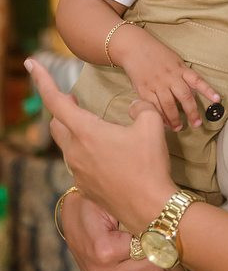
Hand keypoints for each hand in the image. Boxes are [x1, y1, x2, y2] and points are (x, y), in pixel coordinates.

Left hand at [26, 58, 176, 233]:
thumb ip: (140, 107)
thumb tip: (134, 107)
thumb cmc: (149, 164)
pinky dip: (84, 150)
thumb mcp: (152, 125)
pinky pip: (77, 162)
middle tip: (73, 99)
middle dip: (61, 108)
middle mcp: (75, 151)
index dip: (41, 79)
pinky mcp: (85, 186)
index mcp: (86, 132)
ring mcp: (78, 171)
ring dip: (74, 130)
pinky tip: (105, 153)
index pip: (55, 100)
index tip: (32, 63)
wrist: (151, 207)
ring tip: (93, 126)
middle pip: (56, 123)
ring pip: (66, 143)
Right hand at [61, 191, 168, 270]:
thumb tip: (164, 212)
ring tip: (162, 258)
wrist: (75, 213)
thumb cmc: (97, 202)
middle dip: (167, 255)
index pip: (154, 251)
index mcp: (106, 251)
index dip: (167, 237)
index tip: (169, 226)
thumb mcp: (114, 201)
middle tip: (168, 240)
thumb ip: (136, 211)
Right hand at [114, 35, 220, 131]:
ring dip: (174, 118)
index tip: (217, 99)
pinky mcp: (144, 90)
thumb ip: (183, 75)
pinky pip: (153, 106)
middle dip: (192, 112)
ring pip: (168, 104)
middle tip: (197, 123)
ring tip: (178, 127)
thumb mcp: (174, 60)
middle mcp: (170, 76)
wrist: (134, 48)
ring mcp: (156, 84)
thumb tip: (193, 92)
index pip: (197, 80)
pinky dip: (159, 116)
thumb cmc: (157, 54)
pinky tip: (163, 123)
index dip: (208, 90)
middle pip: (184, 96)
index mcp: (180, 68)